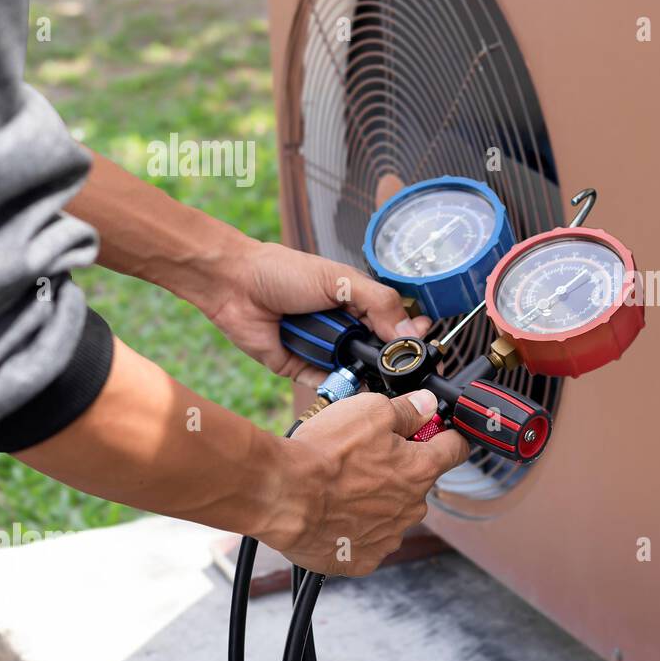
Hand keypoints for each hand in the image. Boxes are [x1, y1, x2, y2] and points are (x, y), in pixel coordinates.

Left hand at [206, 240, 431, 386]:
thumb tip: (411, 329)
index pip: (396, 324)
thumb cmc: (283, 272)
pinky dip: (338, 388)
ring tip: (375, 376)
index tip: (425, 348)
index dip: (411, 337)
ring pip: (357, 373)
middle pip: (380, 354)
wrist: (234, 284)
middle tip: (403, 369)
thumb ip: (379, 302)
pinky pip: (328, 386)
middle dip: (390, 362)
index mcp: (359, 304)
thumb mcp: (339, 279)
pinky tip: (349, 387)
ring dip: (364, 375)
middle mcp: (345, 330)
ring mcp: (325, 351)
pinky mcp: (302, 370)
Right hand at [265, 389, 469, 575]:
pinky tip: (334, 513)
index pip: (456, 450)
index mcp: (421, 470)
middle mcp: (412, 508)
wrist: (282, 494)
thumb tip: (427, 405)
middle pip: (418, 482)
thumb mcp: (371, 411)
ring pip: (392, 512)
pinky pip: (367, 540)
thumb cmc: (325, 454)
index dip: (445, 436)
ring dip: (376, 500)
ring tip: (341, 486)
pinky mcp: (362, 560)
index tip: (433, 432)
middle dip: (399, 468)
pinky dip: (355, 528)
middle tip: (365, 457)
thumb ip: (407, 409)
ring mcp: (389, 537)